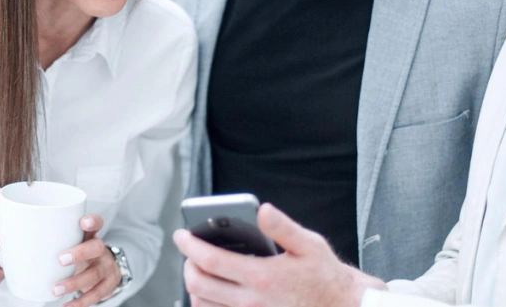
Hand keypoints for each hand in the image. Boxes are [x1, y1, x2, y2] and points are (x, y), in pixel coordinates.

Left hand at [52, 214, 119, 306]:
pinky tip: (66, 306)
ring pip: (95, 273)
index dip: (92, 221)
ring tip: (56, 290)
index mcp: (89, 235)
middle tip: (60, 260)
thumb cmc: (76, 252)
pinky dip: (80, 302)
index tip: (83, 222)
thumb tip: (9, 236)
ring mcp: (106, 267)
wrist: (105, 269)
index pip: (96, 222)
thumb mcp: (69, 242)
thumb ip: (48, 237)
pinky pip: (96, 294)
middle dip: (80, 253)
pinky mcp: (108, 284)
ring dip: (75, 283)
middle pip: (96, 247)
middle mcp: (100, 249)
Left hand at [174, 203, 386, 306]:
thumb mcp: (309, 245)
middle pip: (199, 284)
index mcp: (262, 276)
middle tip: (188, 251)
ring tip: (199, 269)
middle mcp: (251, 301)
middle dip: (187, 264)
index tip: (181, 234)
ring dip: (194, 286)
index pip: (211, 259)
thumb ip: (283, 228)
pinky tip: (210, 293)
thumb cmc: (324, 276)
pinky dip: (206, 304)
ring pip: (203, 305)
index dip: (189, 245)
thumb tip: (262, 210)